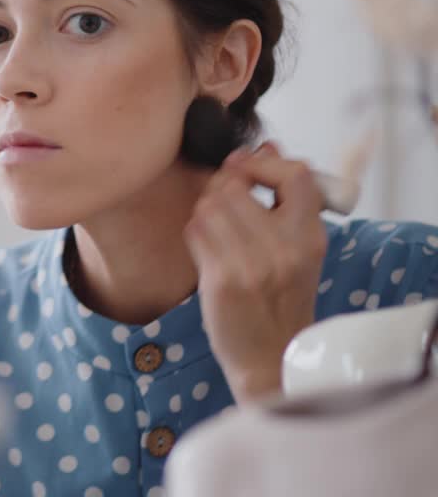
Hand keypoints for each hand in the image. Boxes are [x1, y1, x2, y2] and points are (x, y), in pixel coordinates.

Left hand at [184, 142, 327, 403]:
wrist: (272, 357)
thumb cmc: (283, 301)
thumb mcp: (301, 252)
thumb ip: (287, 204)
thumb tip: (268, 147)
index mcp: (311, 238)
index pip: (295, 175)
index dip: (264, 162)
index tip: (248, 166)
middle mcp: (284, 249)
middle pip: (237, 186)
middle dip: (222, 184)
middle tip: (222, 196)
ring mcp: (250, 264)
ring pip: (210, 205)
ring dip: (205, 207)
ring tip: (215, 223)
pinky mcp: (220, 280)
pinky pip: (195, 231)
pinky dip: (195, 230)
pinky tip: (205, 244)